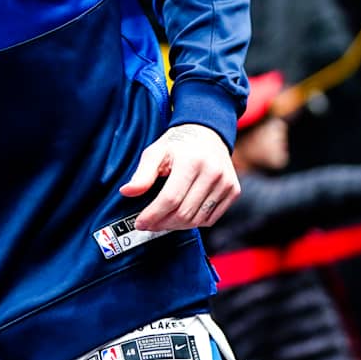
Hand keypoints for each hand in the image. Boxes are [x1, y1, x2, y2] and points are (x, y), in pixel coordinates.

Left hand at [119, 123, 239, 231]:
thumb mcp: (155, 152)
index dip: (153, 215)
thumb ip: (142, 174)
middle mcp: (213, 172)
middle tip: (148, 224)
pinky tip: (181, 216)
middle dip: (162, 223)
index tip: (140, 223)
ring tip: (163, 221)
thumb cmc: (178, 144)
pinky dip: (194, 222)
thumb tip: (127, 192)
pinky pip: (211, 219)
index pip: (170, 199)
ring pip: (197, 220)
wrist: (208, 133)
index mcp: (192, 161)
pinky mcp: (233, 190)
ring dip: (176, 226)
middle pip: (184, 213)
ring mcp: (226, 182)